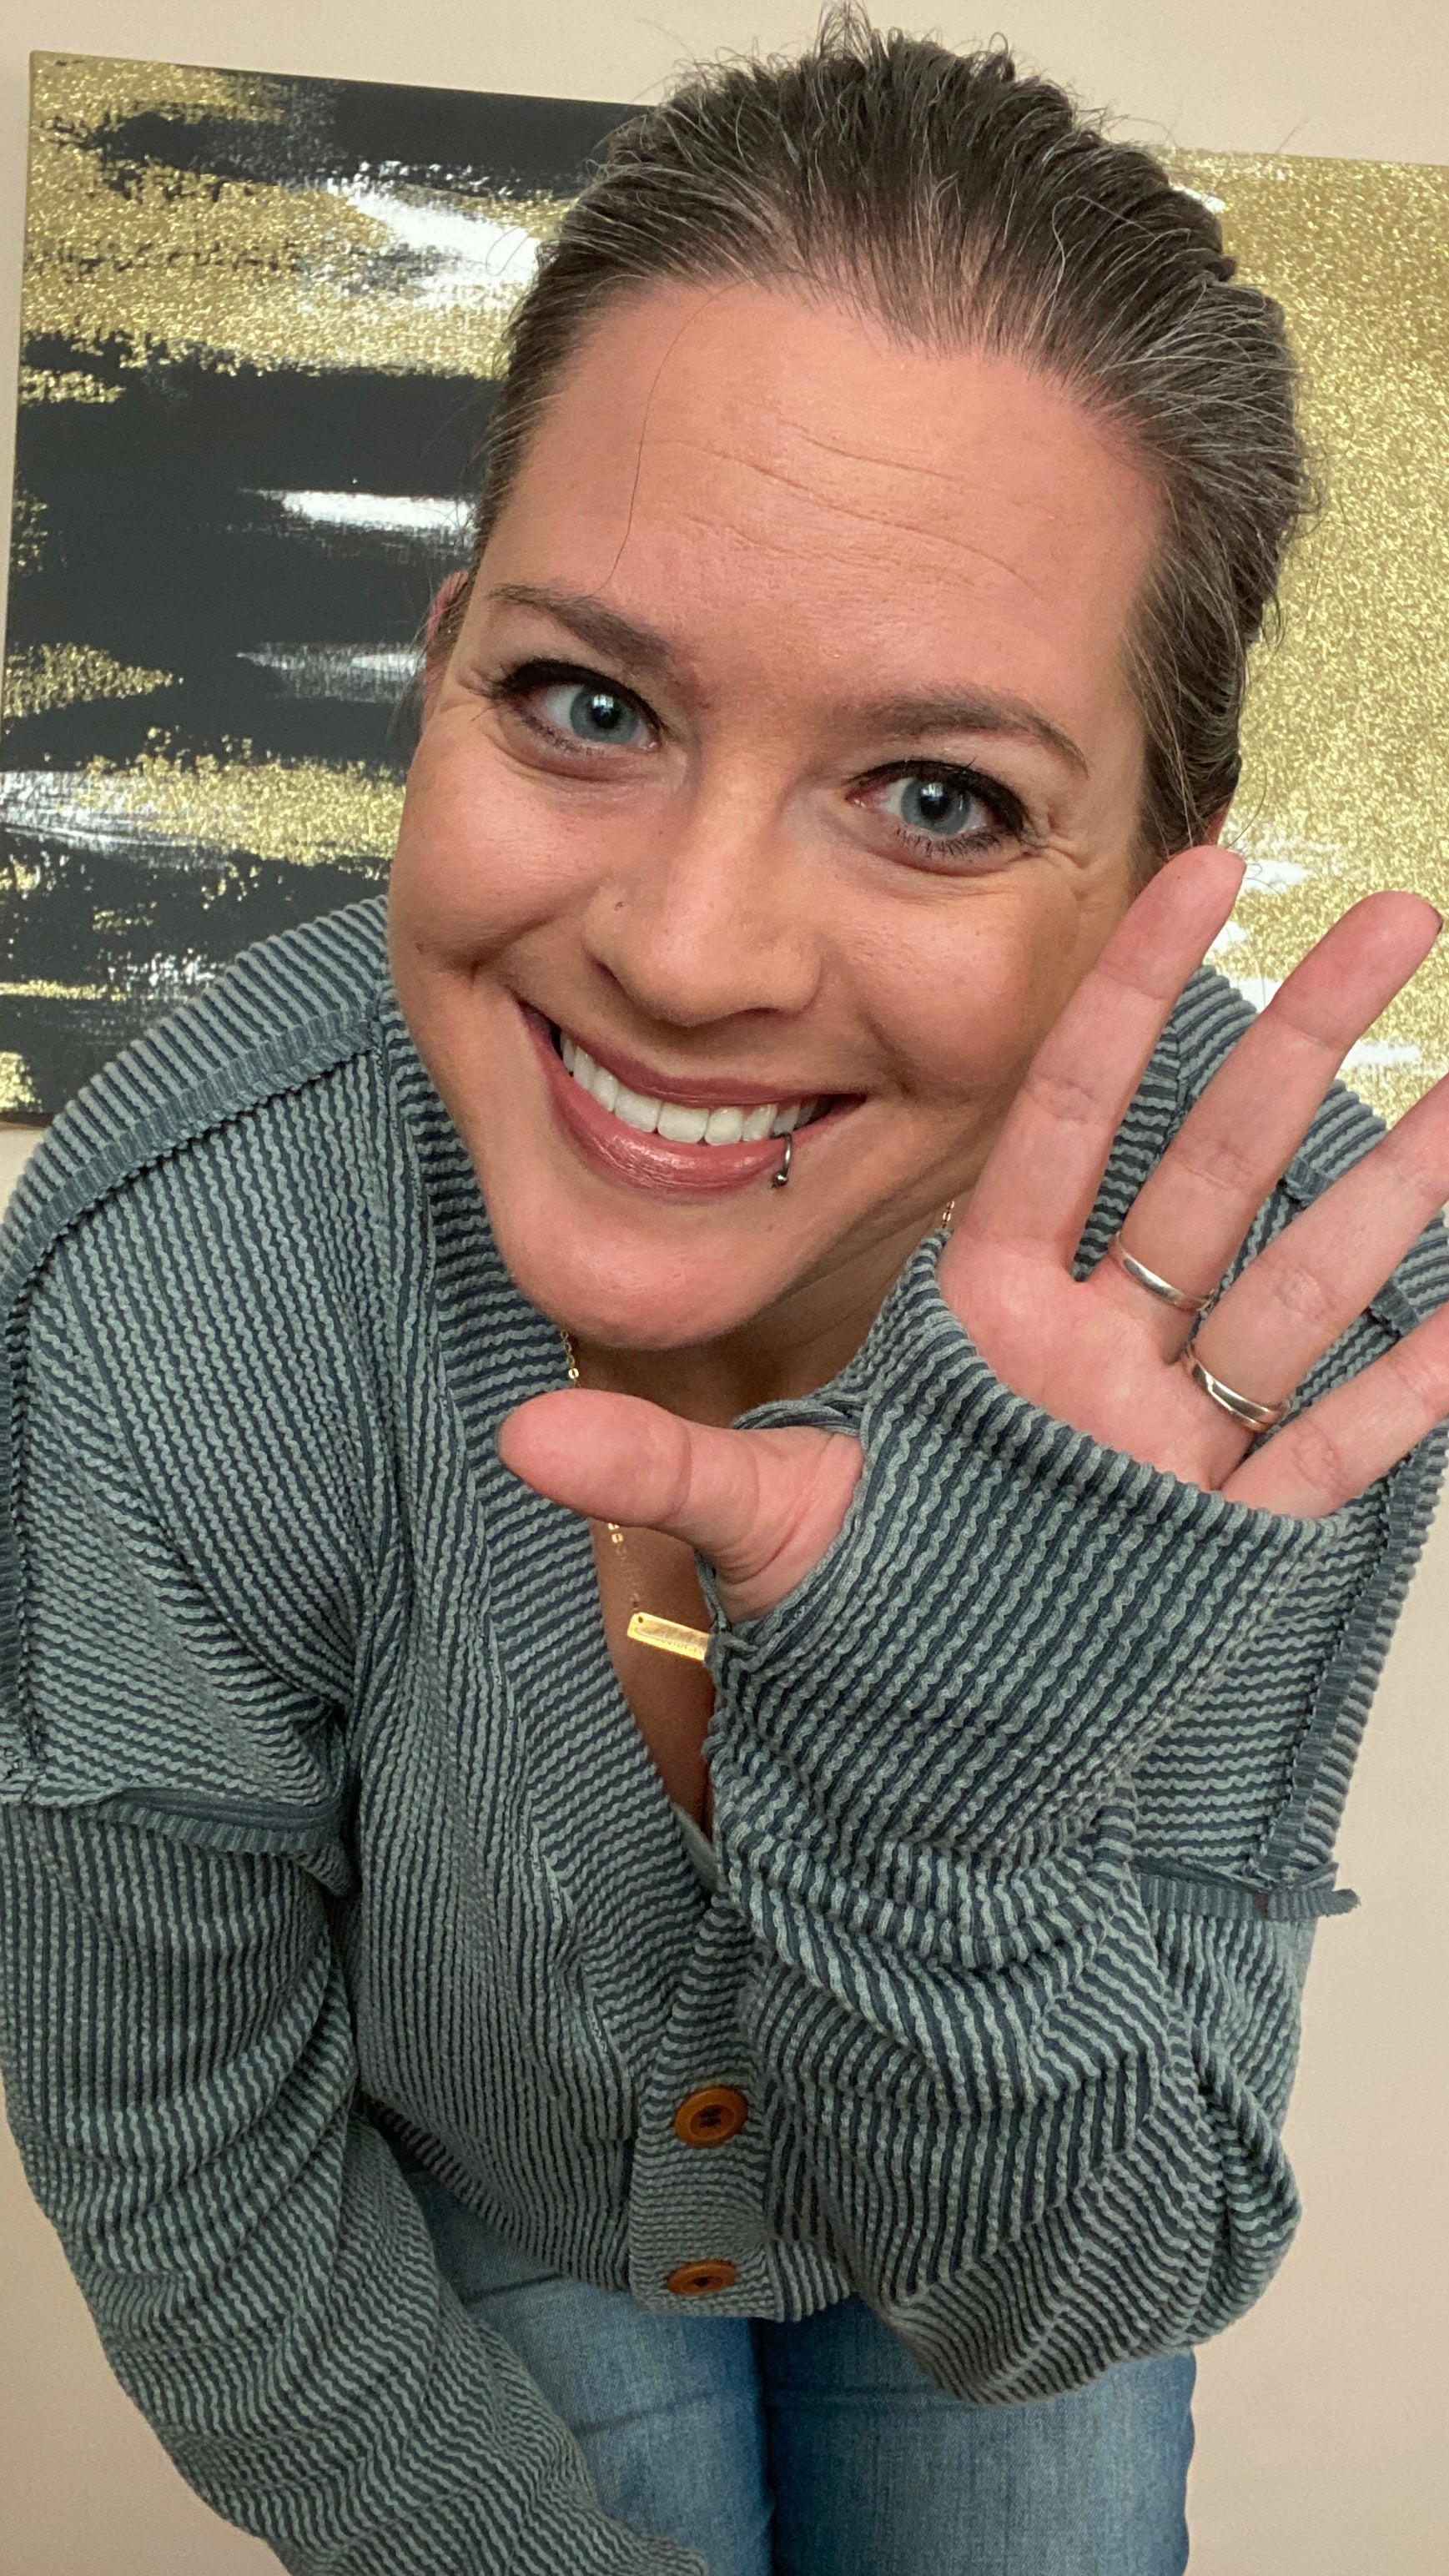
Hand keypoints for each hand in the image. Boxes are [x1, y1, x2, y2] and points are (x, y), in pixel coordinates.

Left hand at [498, 849, 1448, 1618]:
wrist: (922, 1761)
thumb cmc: (844, 1625)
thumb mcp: (762, 1527)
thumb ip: (663, 1465)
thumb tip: (524, 1428)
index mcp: (991, 1307)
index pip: (1069, 1115)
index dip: (1130, 994)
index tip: (1191, 864)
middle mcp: (1096, 1344)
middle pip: (1214, 1163)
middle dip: (1301, 1041)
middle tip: (1395, 915)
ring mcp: (1175, 1428)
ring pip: (1299, 1282)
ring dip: (1390, 1189)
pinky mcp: (1230, 1526)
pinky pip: (1339, 1443)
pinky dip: (1412, 1389)